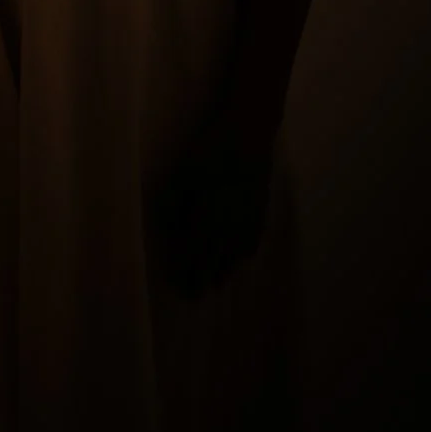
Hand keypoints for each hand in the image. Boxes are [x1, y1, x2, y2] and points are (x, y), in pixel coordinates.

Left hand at [149, 126, 274, 300]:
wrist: (248, 134)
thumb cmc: (209, 150)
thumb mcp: (181, 175)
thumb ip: (174, 208)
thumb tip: (170, 231)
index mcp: (206, 221)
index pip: (193, 258)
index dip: (185, 274)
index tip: (178, 289)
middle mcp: (228, 229)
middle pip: (214, 264)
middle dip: (202, 281)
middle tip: (194, 297)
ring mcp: (247, 222)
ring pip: (235, 259)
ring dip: (223, 272)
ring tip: (215, 284)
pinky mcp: (261, 212)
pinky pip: (251, 245)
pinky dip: (242, 256)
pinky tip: (238, 257)